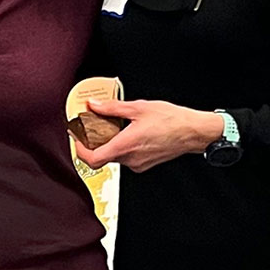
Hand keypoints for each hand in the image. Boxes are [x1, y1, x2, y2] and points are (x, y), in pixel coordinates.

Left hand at [73, 98, 223, 172]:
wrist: (193, 132)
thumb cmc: (172, 120)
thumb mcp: (138, 107)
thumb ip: (111, 107)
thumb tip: (93, 105)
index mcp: (125, 145)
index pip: (92, 159)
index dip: (79, 149)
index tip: (76, 137)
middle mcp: (130, 159)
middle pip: (101, 156)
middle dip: (93, 142)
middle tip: (91, 127)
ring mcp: (137, 164)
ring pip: (113, 156)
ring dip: (108, 143)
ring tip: (112, 125)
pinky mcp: (144, 164)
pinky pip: (125, 157)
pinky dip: (120, 146)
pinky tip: (127, 132)